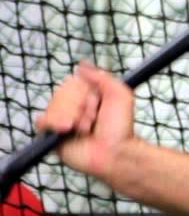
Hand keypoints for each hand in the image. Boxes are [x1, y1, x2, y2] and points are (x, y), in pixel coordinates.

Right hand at [33, 62, 135, 179]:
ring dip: (72, 116)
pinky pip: (42, 120)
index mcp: (86, 95)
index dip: (85, 92)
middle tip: (94, 119)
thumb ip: (101, 76)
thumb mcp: (119, 94)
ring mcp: (61, 120)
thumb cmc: (120, 128)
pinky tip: (67, 129)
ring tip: (85, 129)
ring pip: (53, 105)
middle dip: (81, 106)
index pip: (72, 82)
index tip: (98, 102)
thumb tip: (82, 63)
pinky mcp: (51, 135)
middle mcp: (72, 106)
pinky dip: (55, 123)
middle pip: (61, 92)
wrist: (114, 152)